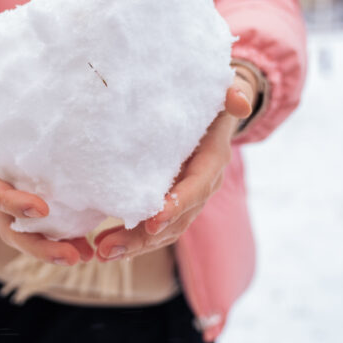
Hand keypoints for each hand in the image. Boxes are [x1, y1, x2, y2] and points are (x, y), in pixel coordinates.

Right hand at [0, 50, 93, 264]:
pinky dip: (64, 236)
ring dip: (57, 248)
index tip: (42, 209)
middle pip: (11, 228)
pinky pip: (43, 226)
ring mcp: (10, 197)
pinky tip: (92, 242)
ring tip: (88, 255)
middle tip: (75, 256)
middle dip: (40, 246)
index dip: (13, 203)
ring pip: (28, 234)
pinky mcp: (28, 197)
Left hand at [93, 70, 256, 261]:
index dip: (177, 205)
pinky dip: (132, 238)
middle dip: (144, 237)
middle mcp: (202, 185)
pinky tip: (103, 245)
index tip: (152, 220)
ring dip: (133, 245)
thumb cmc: (210, 94)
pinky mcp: (170, 201)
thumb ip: (232, 92)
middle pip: (177, 220)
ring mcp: (186, 197)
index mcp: (212, 160)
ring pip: (164, 230)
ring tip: (102, 252)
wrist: (212, 107)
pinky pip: (154, 227)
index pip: (197, 188)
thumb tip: (239, 102)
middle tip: (109, 249)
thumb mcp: (222, 89)